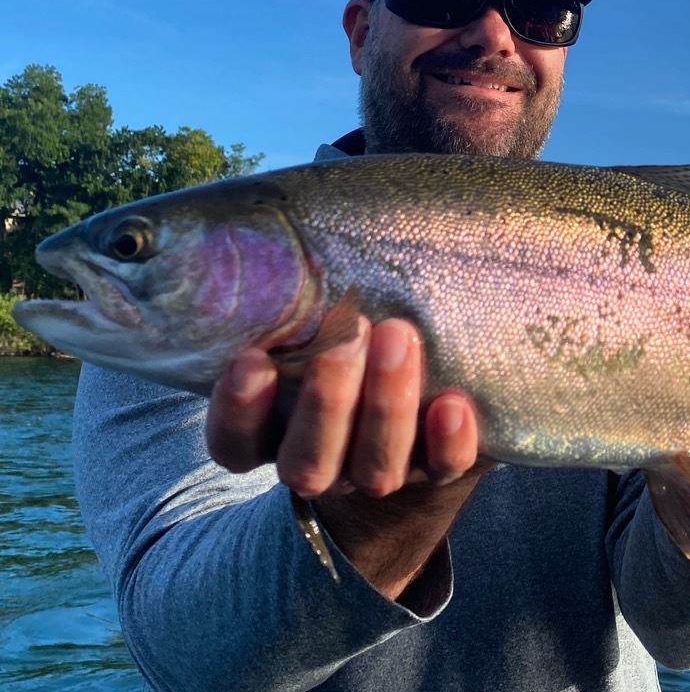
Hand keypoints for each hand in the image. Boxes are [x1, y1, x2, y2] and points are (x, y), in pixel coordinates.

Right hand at [206, 317, 480, 496]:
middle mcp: (323, 461)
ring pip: (375, 466)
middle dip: (327, 399)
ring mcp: (382, 473)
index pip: (235, 442)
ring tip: (400, 336)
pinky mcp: (442, 471)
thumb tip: (269, 217)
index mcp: (276, 432)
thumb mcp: (315, 318)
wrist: (422, 409)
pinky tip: (453, 404)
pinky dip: (449, 441)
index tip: (251, 359)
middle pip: (308, 458)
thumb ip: (292, 292)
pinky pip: (446, 468)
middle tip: (349, 331)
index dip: (238, 410)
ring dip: (386, 404)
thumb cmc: (352, 337)